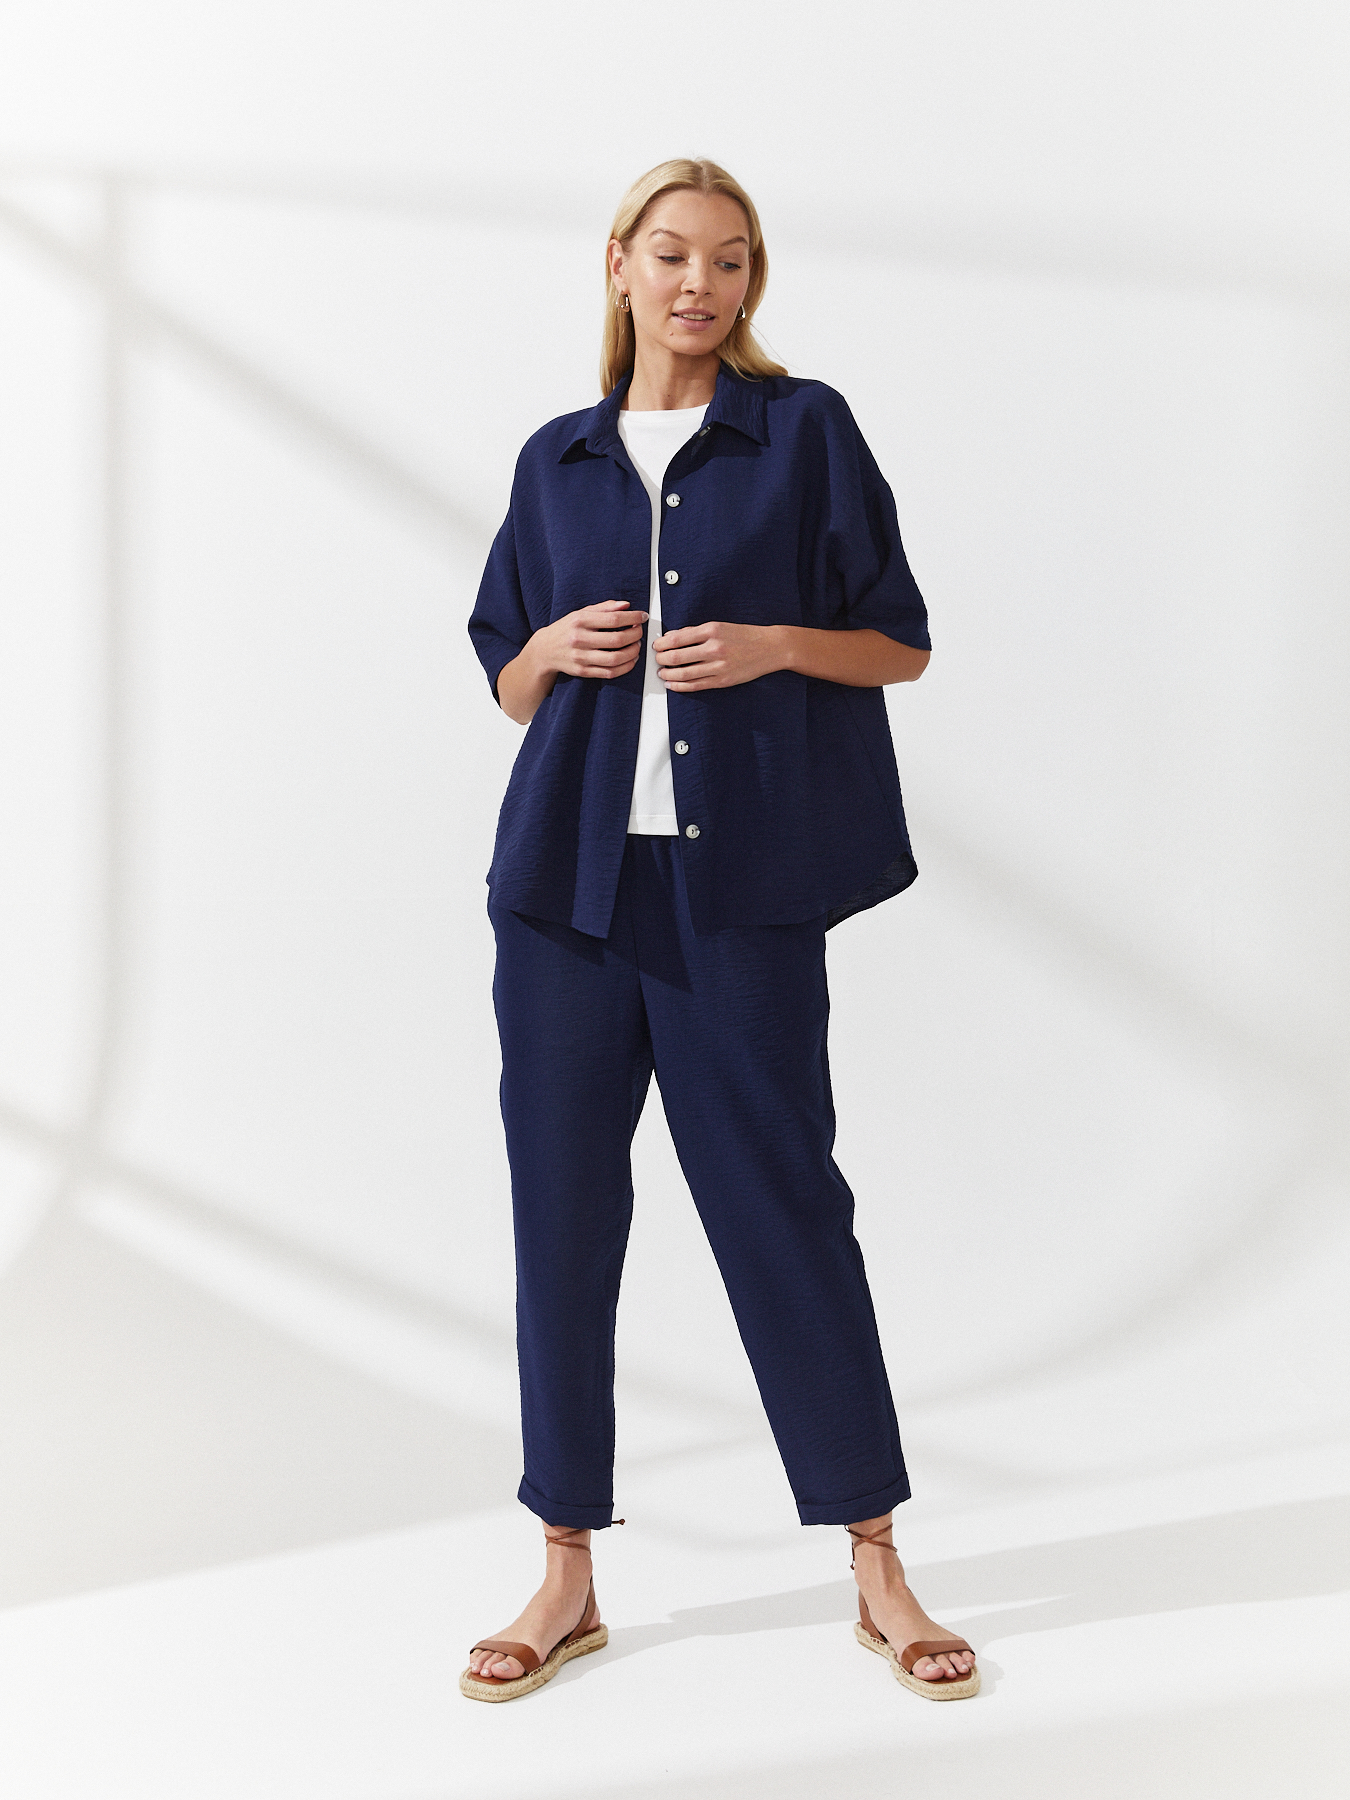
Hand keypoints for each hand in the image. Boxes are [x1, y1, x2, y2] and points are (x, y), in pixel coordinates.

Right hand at [539, 600, 647, 680]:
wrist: (544, 650)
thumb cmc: (566, 629)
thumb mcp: (581, 613)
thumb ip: (604, 608)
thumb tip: (626, 605)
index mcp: (580, 620)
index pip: (613, 619)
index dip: (632, 617)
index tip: (642, 616)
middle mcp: (580, 639)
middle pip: (616, 639)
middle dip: (635, 635)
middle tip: (640, 631)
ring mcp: (581, 657)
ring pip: (615, 658)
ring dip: (632, 652)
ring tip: (637, 646)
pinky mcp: (583, 671)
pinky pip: (609, 672)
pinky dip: (625, 667)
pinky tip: (630, 660)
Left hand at [653, 621, 786, 691]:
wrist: (771, 647)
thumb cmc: (746, 635)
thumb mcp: (720, 626)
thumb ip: (695, 632)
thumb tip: (673, 637)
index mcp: (712, 630)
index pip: (677, 639)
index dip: (662, 644)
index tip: (657, 646)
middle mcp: (714, 648)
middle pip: (677, 657)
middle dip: (662, 660)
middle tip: (657, 660)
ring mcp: (719, 666)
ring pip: (684, 674)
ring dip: (668, 675)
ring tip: (662, 673)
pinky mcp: (723, 680)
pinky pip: (696, 685)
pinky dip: (681, 686)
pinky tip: (673, 684)